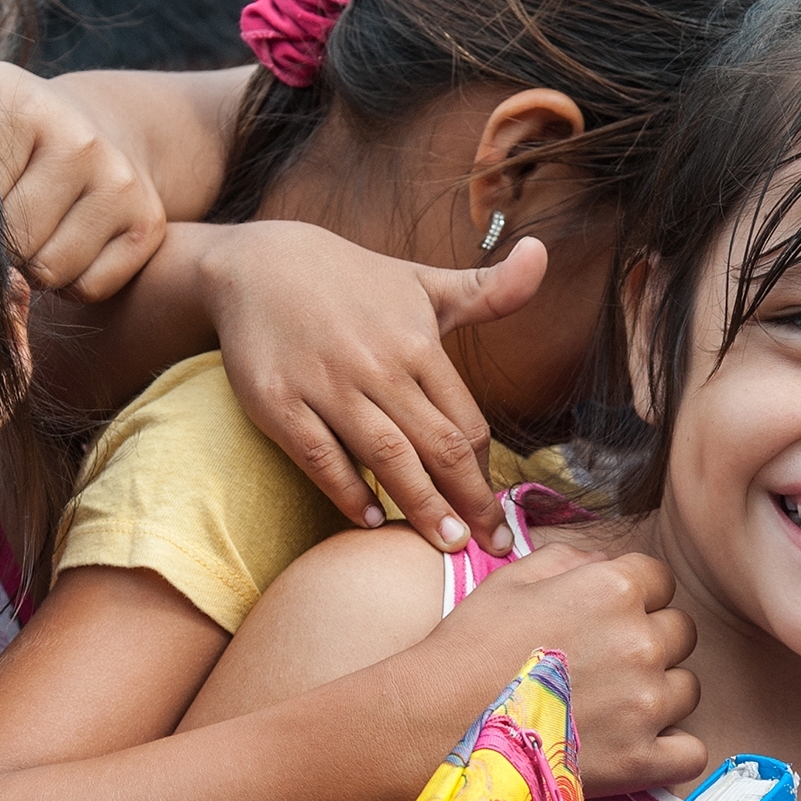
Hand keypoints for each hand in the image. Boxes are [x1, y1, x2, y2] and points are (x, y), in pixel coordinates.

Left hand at [0, 0, 166, 301]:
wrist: (107, 133)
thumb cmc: (19, 128)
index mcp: (28, 109)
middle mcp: (83, 142)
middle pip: (14, 242)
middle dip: (3, 245)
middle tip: (9, 219)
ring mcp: (122, 185)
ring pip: (51, 271)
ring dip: (37, 267)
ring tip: (38, 231)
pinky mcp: (149, 225)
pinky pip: (90, 286)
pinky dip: (75, 281)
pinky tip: (70, 245)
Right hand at [202, 221, 546, 554]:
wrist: (258, 264)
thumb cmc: (352, 282)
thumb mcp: (423, 283)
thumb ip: (488, 290)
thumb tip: (542, 252)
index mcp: (418, 343)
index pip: (466, 423)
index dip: (486, 472)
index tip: (498, 510)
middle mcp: (377, 365)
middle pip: (437, 447)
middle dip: (471, 502)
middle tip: (492, 548)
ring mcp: (325, 385)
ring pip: (387, 457)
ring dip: (422, 506)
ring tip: (446, 544)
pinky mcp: (278, 402)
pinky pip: (320, 458)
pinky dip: (348, 492)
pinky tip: (372, 520)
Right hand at [422, 543, 702, 795]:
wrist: (436, 722)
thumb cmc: (468, 648)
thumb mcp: (512, 579)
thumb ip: (571, 560)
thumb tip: (606, 563)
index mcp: (614, 590)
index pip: (660, 581)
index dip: (635, 597)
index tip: (608, 618)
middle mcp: (640, 641)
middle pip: (679, 633)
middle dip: (650, 642)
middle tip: (605, 663)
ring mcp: (645, 704)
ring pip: (686, 689)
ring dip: (659, 693)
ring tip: (612, 705)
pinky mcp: (640, 760)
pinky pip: (692, 751)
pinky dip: (672, 750)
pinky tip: (640, 745)